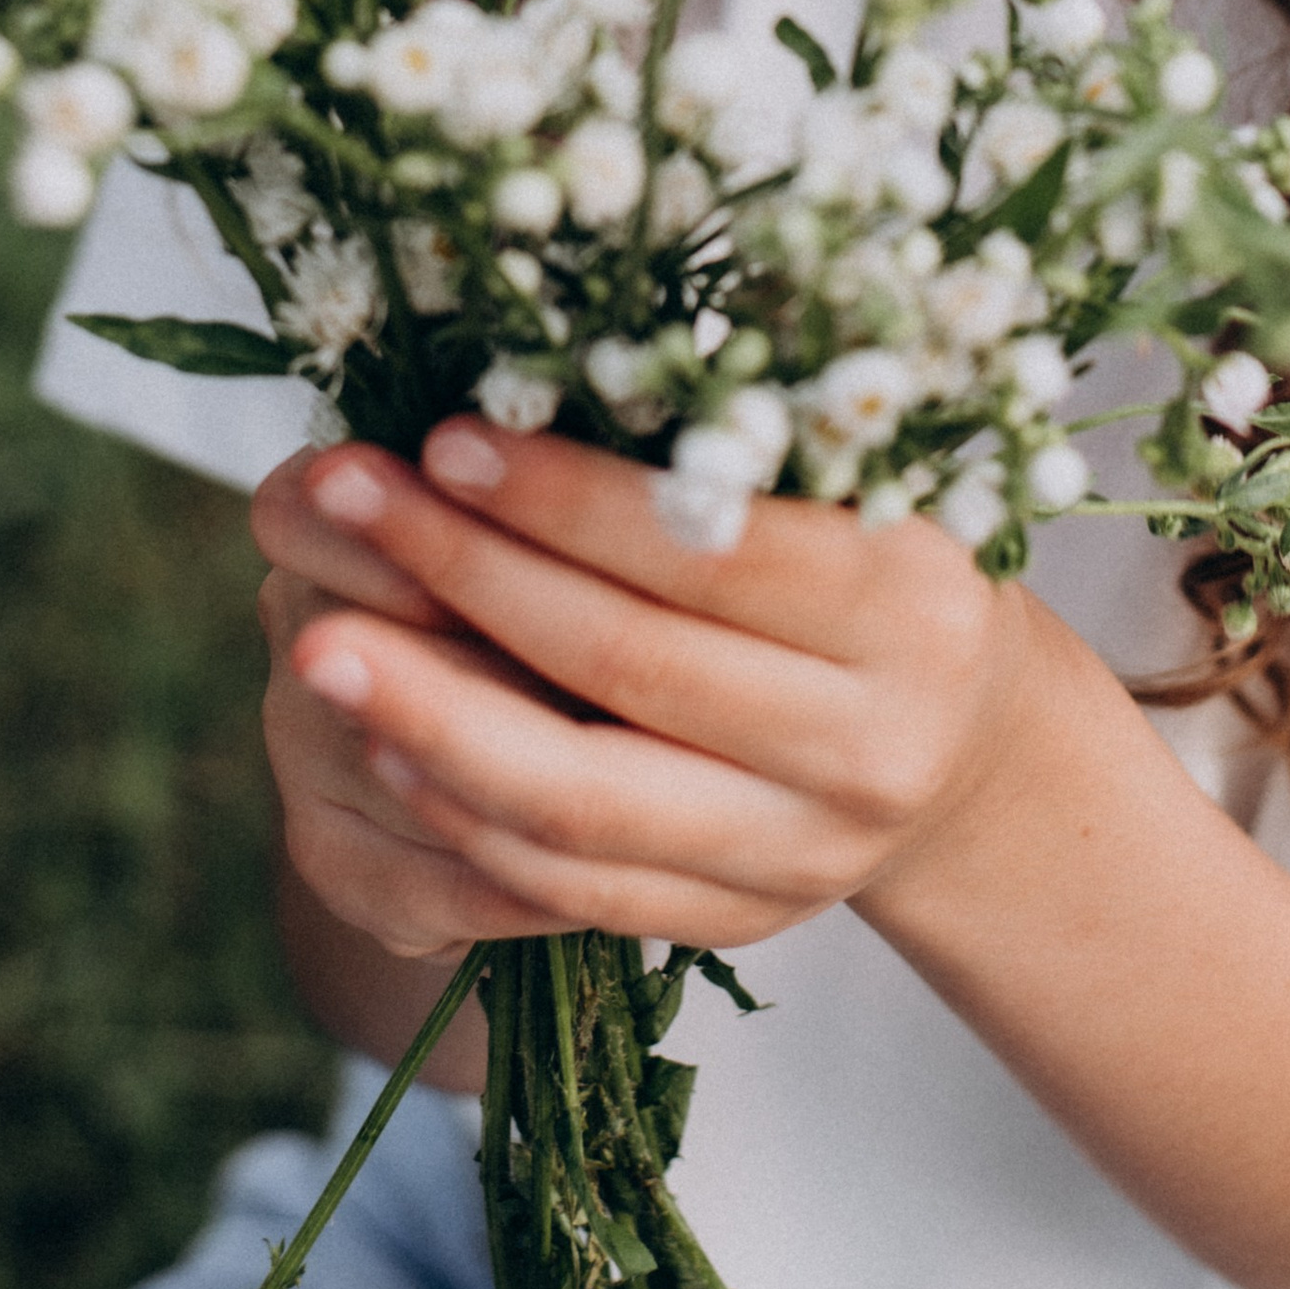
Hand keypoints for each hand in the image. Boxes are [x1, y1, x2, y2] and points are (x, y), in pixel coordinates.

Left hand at [253, 417, 1041, 956]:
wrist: (970, 754)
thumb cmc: (882, 571)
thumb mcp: (858, 489)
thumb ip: (726, 447)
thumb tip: (529, 364)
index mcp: (910, 608)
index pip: (710, 553)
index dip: (568, 497)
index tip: (443, 437)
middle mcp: (869, 745)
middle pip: (631, 667)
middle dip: (466, 576)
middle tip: (337, 496)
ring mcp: (802, 856)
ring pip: (584, 800)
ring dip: (432, 717)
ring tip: (319, 641)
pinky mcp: (735, 925)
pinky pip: (573, 886)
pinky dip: (466, 814)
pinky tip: (383, 745)